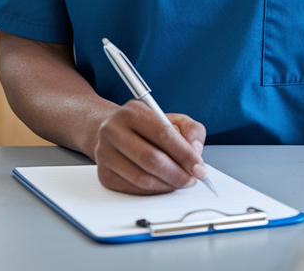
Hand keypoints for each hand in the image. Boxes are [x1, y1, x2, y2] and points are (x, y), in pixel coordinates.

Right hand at [93, 100, 208, 194]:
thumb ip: (191, 131)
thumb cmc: (147, 128)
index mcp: (132, 111)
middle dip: (177, 174)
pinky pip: (134, 189)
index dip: (184, 154)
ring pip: (142, 178)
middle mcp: (113, 130)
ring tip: (180, 182)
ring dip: (167, 185)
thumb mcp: (172, 119)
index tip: (199, 168)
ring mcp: (105, 153)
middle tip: (192, 180)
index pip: (162, 133)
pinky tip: (163, 184)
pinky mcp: (104, 174)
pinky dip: (154, 191)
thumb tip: (195, 151)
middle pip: (150, 159)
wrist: (114, 133)